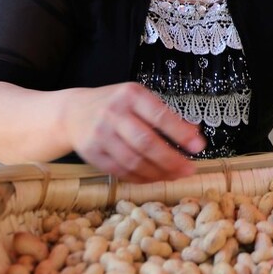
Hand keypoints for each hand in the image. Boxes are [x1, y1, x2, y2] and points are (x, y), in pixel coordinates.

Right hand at [61, 82, 205, 181]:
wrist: (73, 113)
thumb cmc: (114, 105)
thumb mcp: (137, 98)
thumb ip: (163, 113)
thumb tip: (194, 132)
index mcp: (130, 95)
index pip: (159, 116)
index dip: (181, 133)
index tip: (199, 146)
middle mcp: (114, 113)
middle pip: (146, 143)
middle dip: (171, 160)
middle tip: (189, 169)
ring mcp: (101, 134)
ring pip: (134, 161)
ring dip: (158, 173)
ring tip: (175, 176)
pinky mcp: (93, 153)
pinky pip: (121, 171)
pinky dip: (141, 178)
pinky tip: (155, 178)